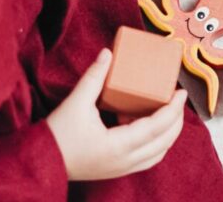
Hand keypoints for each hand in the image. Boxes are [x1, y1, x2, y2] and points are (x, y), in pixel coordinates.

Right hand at [45, 49, 188, 181]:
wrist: (41, 162)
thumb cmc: (57, 135)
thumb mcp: (75, 102)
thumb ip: (94, 77)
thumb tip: (108, 53)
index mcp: (118, 146)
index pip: (157, 126)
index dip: (174, 109)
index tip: (181, 92)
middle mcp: (125, 160)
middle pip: (165, 141)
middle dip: (177, 120)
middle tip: (178, 99)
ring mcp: (122, 168)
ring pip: (158, 152)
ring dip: (167, 133)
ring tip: (165, 110)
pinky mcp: (117, 169)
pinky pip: (147, 158)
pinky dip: (155, 142)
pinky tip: (145, 125)